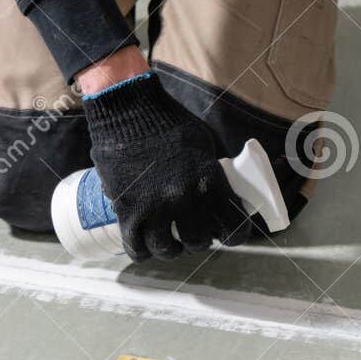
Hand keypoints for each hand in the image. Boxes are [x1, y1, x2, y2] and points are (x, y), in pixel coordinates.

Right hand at [81, 72, 250, 260]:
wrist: (128, 108)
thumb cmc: (169, 122)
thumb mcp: (203, 145)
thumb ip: (211, 174)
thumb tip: (220, 197)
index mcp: (209, 182)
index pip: (233, 227)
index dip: (233, 235)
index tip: (227, 234)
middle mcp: (184, 199)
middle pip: (198, 242)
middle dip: (198, 240)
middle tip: (193, 232)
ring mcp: (154, 207)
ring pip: (167, 250)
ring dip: (170, 249)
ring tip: (169, 241)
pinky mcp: (127, 210)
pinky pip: (135, 246)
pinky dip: (141, 251)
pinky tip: (145, 245)